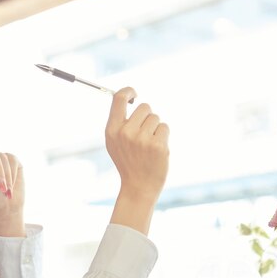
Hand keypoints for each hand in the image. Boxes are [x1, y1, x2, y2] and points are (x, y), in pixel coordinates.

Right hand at [105, 87, 169, 203]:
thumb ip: (118, 121)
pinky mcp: (158, 145)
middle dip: (146, 117)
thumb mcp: (114, 142)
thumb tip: (125, 97)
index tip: (135, 94)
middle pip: (144, 107)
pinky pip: (164, 127)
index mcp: (112, 130)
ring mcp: (142, 139)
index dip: (128, 91)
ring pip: (155, 118)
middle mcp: (126, 132)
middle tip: (143, 134)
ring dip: (155, 128)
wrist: (138, 186)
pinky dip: (163, 136)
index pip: (119, 98)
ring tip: (148, 144)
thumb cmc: (127, 161)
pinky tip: (156, 149)